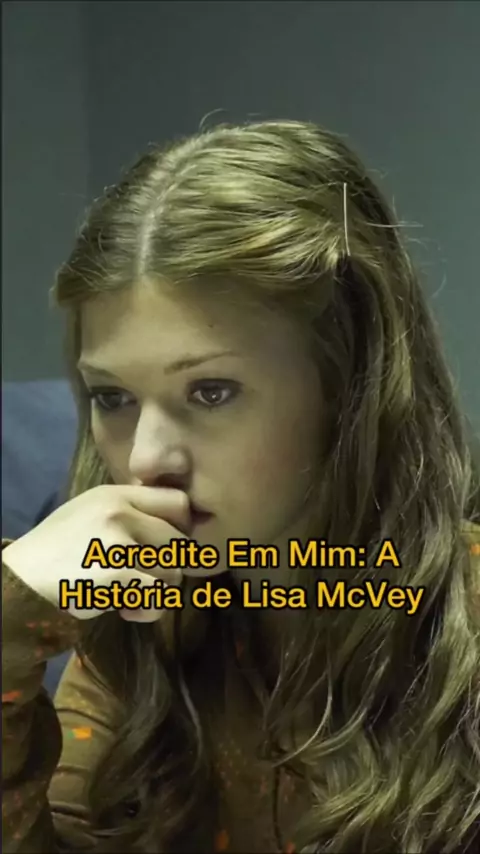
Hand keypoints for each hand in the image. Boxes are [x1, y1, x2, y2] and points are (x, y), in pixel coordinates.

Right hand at [2, 485, 190, 621]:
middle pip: (180, 542)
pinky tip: (125, 610)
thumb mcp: (92, 513)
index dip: (182, 528)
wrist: (22, 577)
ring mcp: (118, 542)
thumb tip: (176, 527)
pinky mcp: (115, 574)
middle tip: (146, 580)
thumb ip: (130, 512)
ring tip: (130, 596)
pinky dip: (147, 610)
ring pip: (172, 572)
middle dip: (170, 567)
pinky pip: (157, 595)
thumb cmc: (59, 548)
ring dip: (158, 592)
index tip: (166, 548)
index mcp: (117, 494)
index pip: (179, 502)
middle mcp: (120, 512)